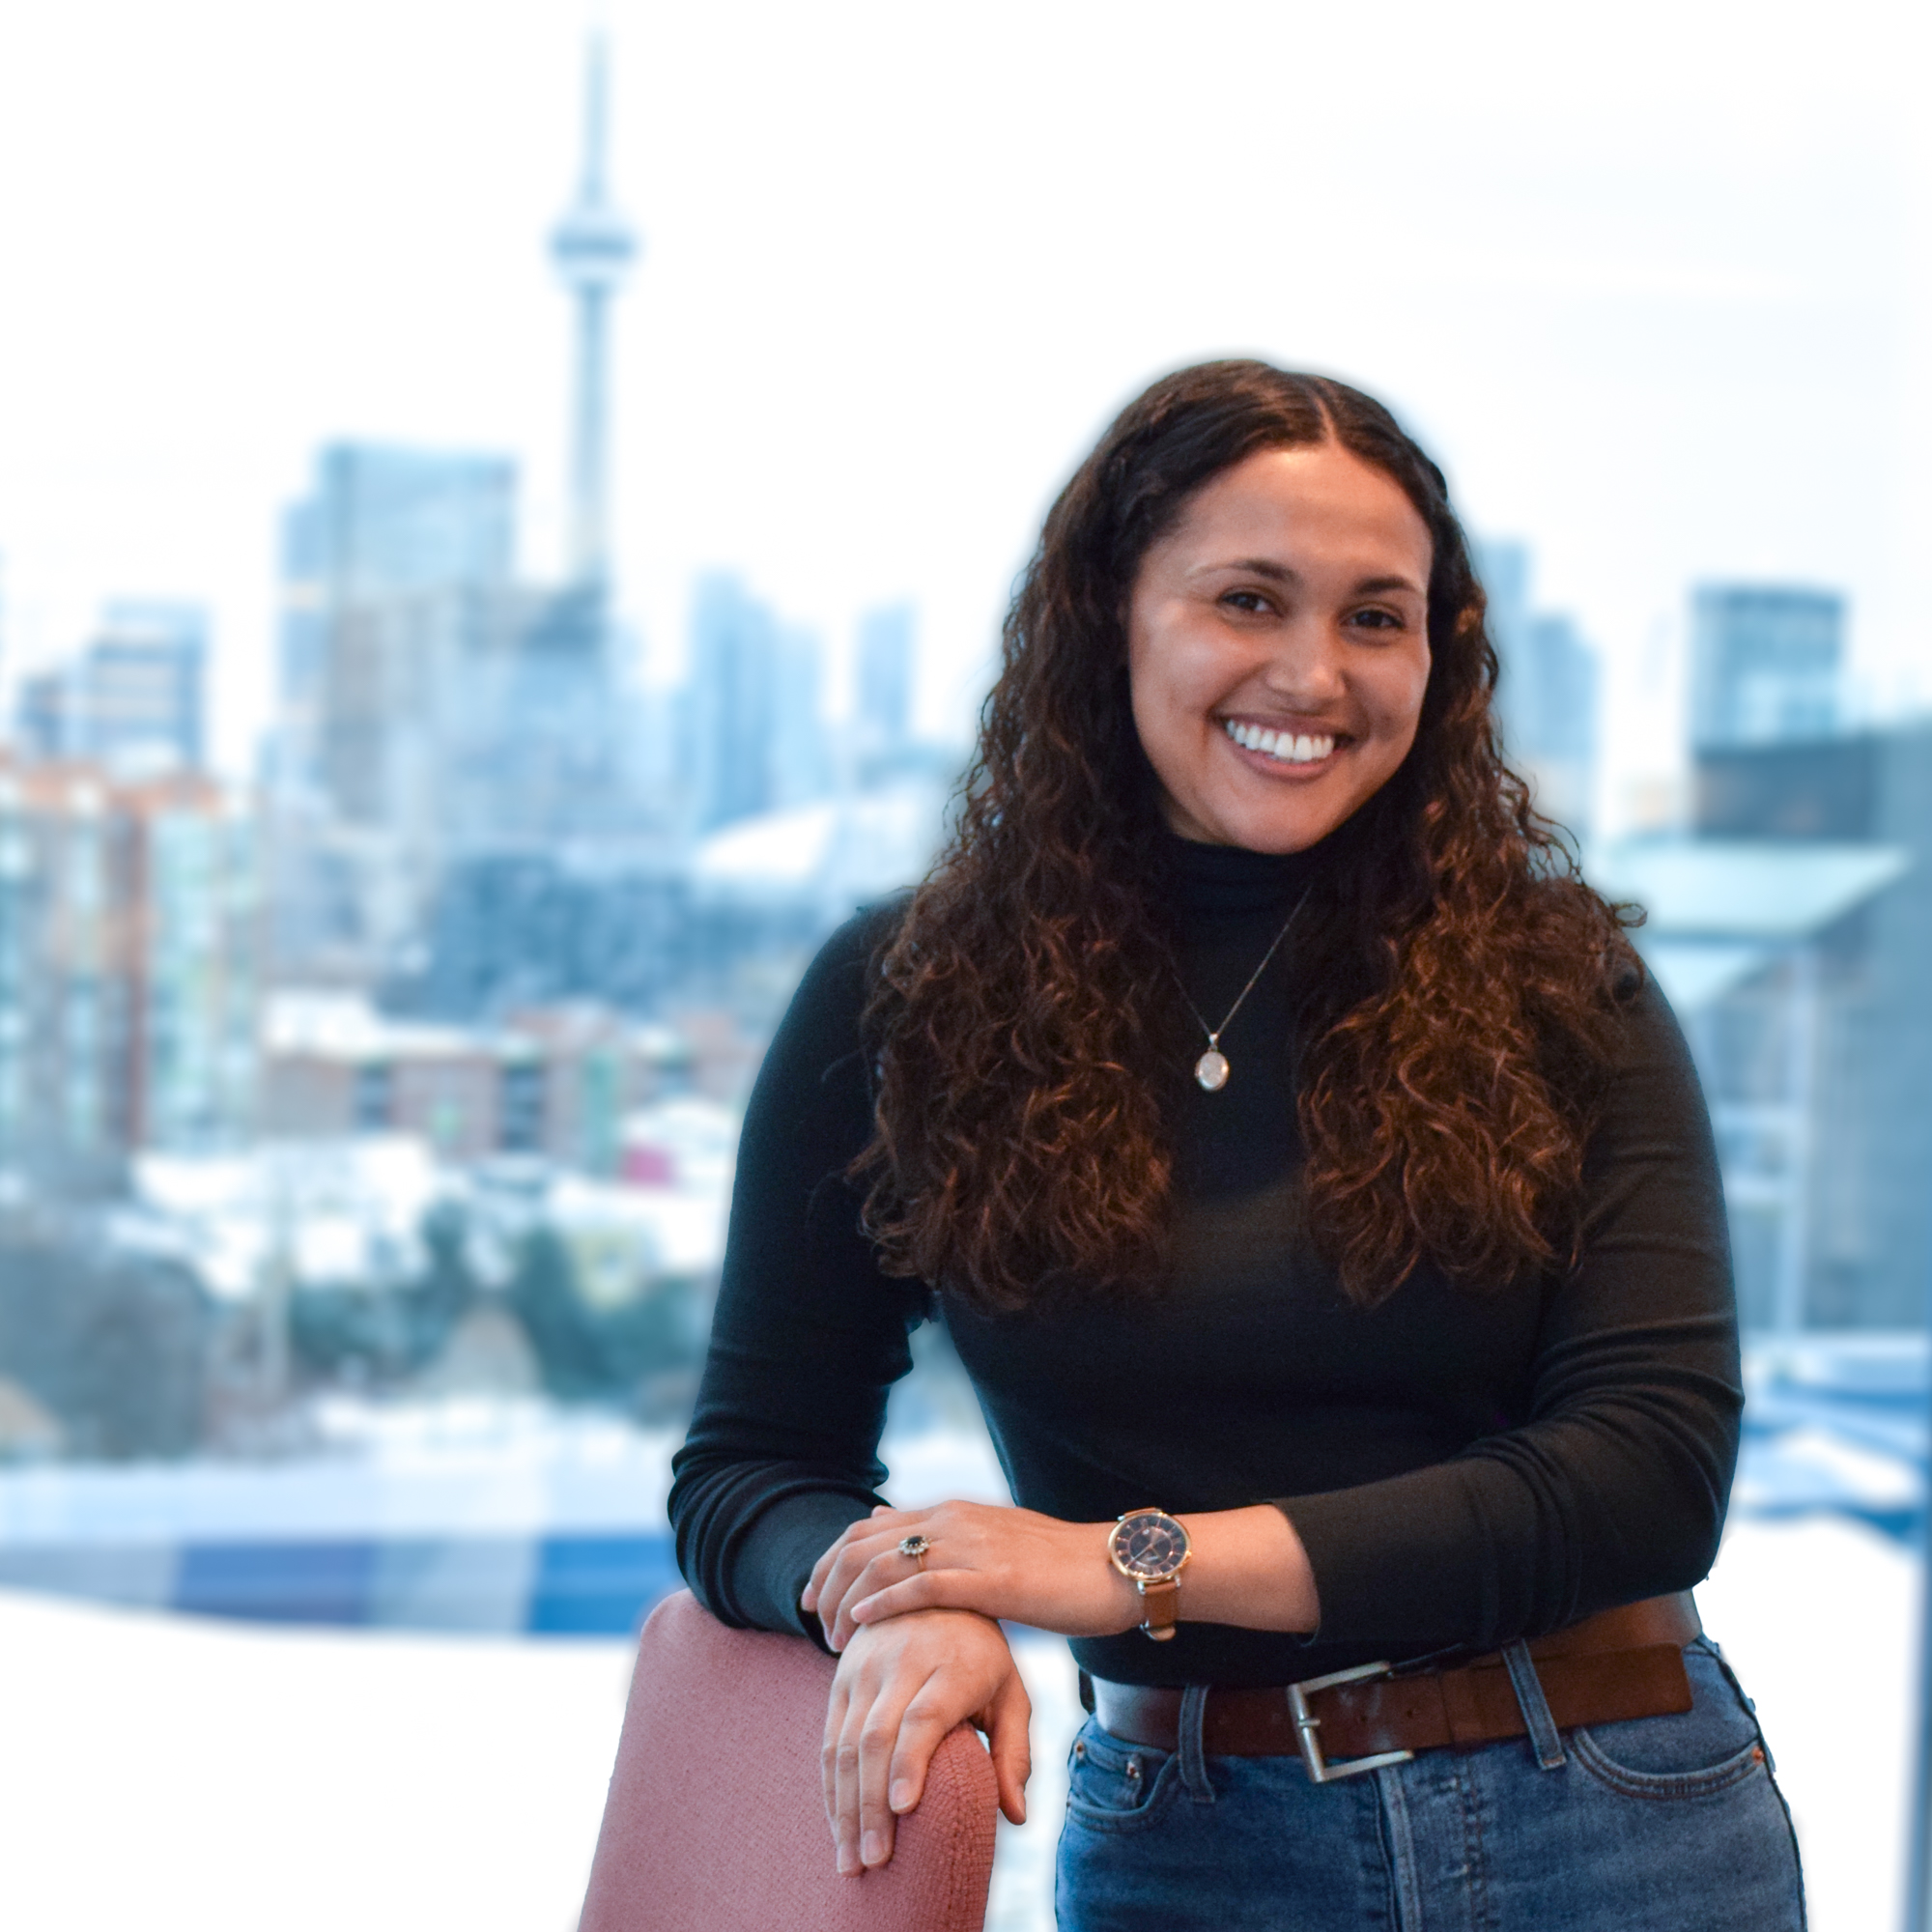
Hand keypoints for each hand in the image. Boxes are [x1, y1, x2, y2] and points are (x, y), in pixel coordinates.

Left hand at [803, 1500, 1141, 1650]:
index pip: (868, 1526)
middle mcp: (954, 1520)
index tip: (812, 1593)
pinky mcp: (993, 1579)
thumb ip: (946, 1541)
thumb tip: (895, 1533)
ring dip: (848, 1598)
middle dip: (827, 1579)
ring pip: (885, 1561)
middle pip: (864, 1542)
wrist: (1115, 1568)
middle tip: (810, 1617)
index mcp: (951, 1512)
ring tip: (832, 1634)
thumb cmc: (1056, 1568)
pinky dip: (885, 1602)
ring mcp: (973, 1547)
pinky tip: (863, 1623)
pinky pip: (925, 1585)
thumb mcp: (991, 1545)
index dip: (831, 1558)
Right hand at [822, 1607, 1029, 1874]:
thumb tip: (1017, 1817)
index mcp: (953, 1664)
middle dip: (870, 1804)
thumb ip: (1014, 1752)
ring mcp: (865, 1668)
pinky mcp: (841, 1675)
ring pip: (844, 1742)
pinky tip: (838, 1827)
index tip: (903, 1808)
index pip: (923, 1715)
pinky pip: (828, 1737)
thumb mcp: (1011, 1692)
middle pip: (876, 1737)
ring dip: (844, 1806)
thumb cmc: (982, 1655)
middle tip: (874, 1862)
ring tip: (852, 1863)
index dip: (910, 1761)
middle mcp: (903, 1662)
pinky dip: (830, 1787)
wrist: (930, 1585)